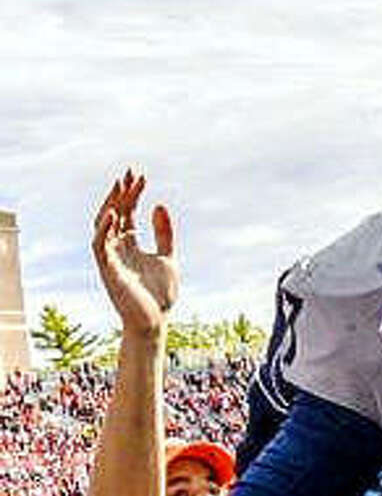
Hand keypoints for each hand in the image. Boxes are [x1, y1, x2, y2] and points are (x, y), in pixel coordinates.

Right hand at [92, 170, 178, 337]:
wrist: (155, 321)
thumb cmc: (159, 295)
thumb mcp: (168, 257)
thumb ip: (164, 233)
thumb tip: (160, 204)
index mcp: (131, 244)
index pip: (128, 212)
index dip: (132, 194)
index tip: (140, 176)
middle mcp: (117, 248)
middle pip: (114, 213)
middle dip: (120, 193)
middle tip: (129, 174)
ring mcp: (111, 257)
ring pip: (102, 224)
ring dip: (110, 205)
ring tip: (120, 188)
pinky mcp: (107, 269)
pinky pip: (99, 245)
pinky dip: (104, 228)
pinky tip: (114, 213)